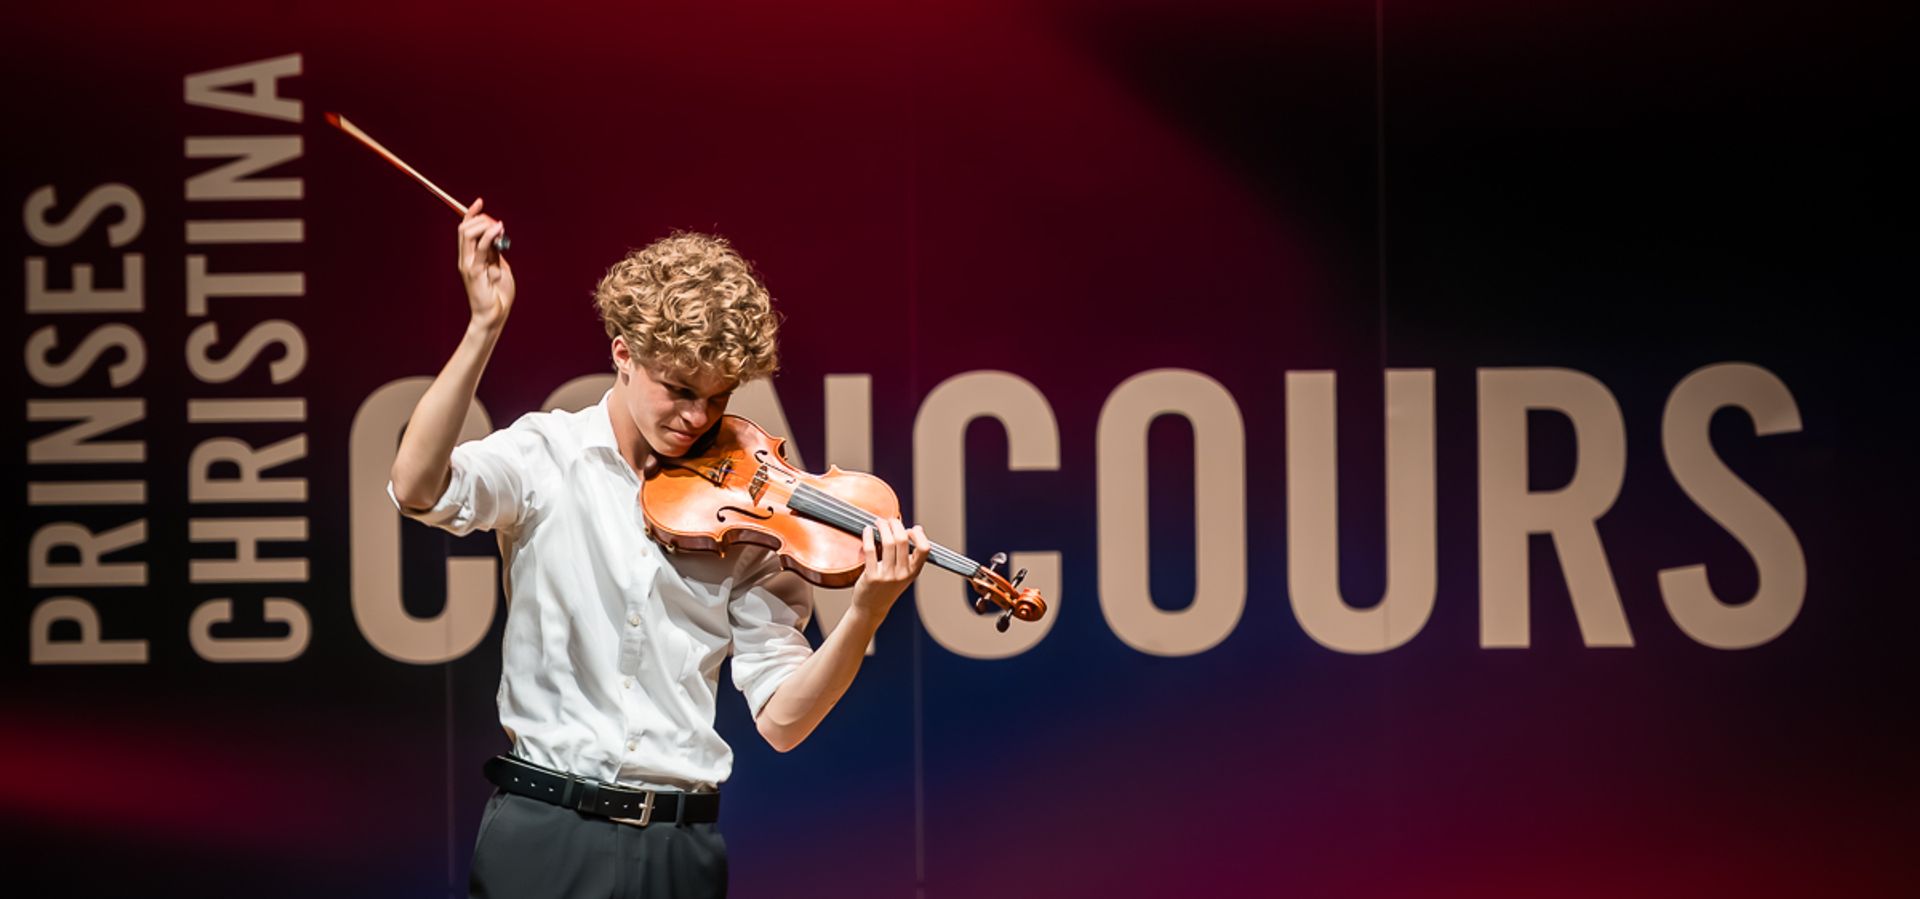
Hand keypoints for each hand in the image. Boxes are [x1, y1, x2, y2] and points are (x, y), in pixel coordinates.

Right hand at [458, 197, 514, 330]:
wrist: (494, 315)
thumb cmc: (498, 294)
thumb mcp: (500, 267)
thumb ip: (496, 252)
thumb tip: (497, 235)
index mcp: (469, 257)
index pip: (464, 229)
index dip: (470, 214)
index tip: (480, 201)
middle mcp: (465, 259)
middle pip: (464, 229)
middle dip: (481, 219)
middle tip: (499, 225)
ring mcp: (468, 265)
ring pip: (468, 234)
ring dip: (486, 226)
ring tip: (500, 229)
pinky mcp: (475, 272)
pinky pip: (481, 249)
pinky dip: (490, 236)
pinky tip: (499, 230)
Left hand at [850, 518, 928, 619]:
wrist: (872, 608)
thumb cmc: (887, 587)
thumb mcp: (904, 574)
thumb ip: (909, 555)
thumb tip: (914, 529)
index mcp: (913, 572)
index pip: (924, 548)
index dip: (918, 535)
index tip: (910, 529)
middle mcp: (902, 573)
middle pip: (903, 540)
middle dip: (896, 524)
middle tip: (890, 520)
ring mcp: (887, 575)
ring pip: (888, 542)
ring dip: (883, 527)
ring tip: (878, 522)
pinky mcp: (872, 576)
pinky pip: (871, 550)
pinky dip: (868, 536)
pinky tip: (867, 530)